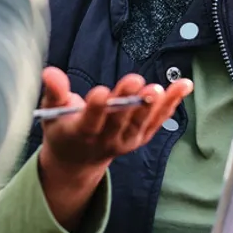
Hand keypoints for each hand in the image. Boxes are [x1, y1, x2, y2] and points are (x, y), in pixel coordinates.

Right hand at [37, 67, 191, 230]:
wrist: (78, 160)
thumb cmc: (63, 129)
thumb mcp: (52, 112)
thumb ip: (54, 92)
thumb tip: (49, 72)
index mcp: (81, 133)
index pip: (89, 122)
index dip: (95, 108)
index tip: (100, 92)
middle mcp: (106, 140)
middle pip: (118, 120)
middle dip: (128, 101)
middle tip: (136, 81)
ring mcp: (126, 141)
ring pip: (142, 122)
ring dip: (153, 105)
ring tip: (160, 87)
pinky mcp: (141, 138)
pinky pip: (158, 121)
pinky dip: (171, 104)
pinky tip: (183, 86)